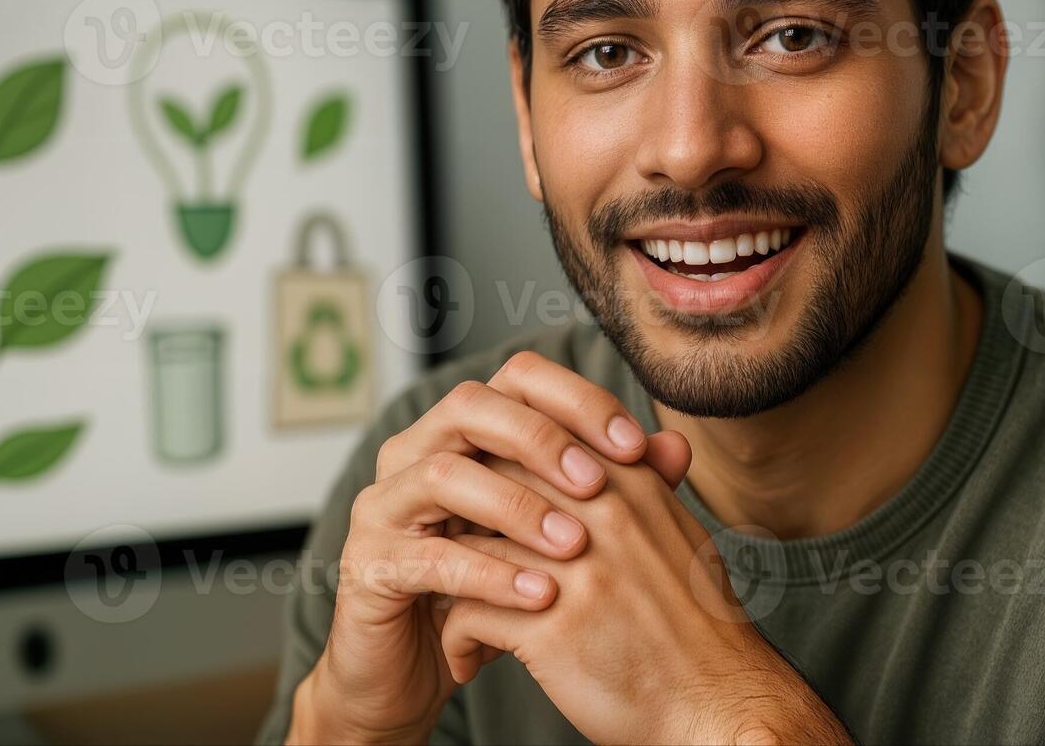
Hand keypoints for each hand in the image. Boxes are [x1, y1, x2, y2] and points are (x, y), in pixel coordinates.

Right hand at [287, 351, 681, 744]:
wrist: (422, 666)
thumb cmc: (496, 586)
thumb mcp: (556, 532)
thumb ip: (614, 487)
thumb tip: (676, 447)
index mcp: (465, 430)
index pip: (518, 378)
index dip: (578, 400)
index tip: (635, 445)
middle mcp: (415, 451)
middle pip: (470, 406)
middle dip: (541, 439)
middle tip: (598, 483)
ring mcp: (384, 504)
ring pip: (443, 474)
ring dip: (516, 506)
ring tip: (573, 546)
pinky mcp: (369, 563)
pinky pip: (426, 557)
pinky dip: (488, 573)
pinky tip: (539, 594)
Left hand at [439, 453, 853, 744]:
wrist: (716, 703)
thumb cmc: (695, 626)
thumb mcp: (679, 535)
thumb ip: (650, 485)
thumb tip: (647, 446)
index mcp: (629, 485)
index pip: (535, 445)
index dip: (498, 480)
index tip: (487, 518)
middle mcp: (602, 515)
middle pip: (495, 486)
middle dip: (465, 522)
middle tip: (454, 557)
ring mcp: (576, 569)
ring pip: (471, 547)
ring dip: (455, 582)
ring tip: (457, 610)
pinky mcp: (553, 627)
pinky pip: (467, 612)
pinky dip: (458, 637)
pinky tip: (471, 656)